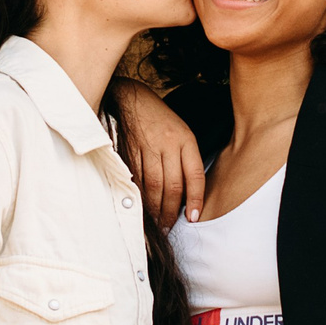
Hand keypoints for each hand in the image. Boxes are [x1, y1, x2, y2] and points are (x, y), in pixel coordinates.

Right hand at [112, 77, 204, 226]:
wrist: (131, 98)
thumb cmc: (159, 119)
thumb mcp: (181, 132)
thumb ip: (185, 159)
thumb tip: (185, 194)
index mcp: (185, 139)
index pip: (194, 175)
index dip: (195, 199)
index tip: (192, 218)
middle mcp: (168, 144)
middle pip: (173, 186)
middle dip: (171, 211)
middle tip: (170, 226)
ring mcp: (148, 147)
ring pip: (154, 186)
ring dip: (155, 209)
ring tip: (157, 223)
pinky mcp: (130, 151)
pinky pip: (137, 180)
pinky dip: (141, 197)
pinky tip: (143, 207)